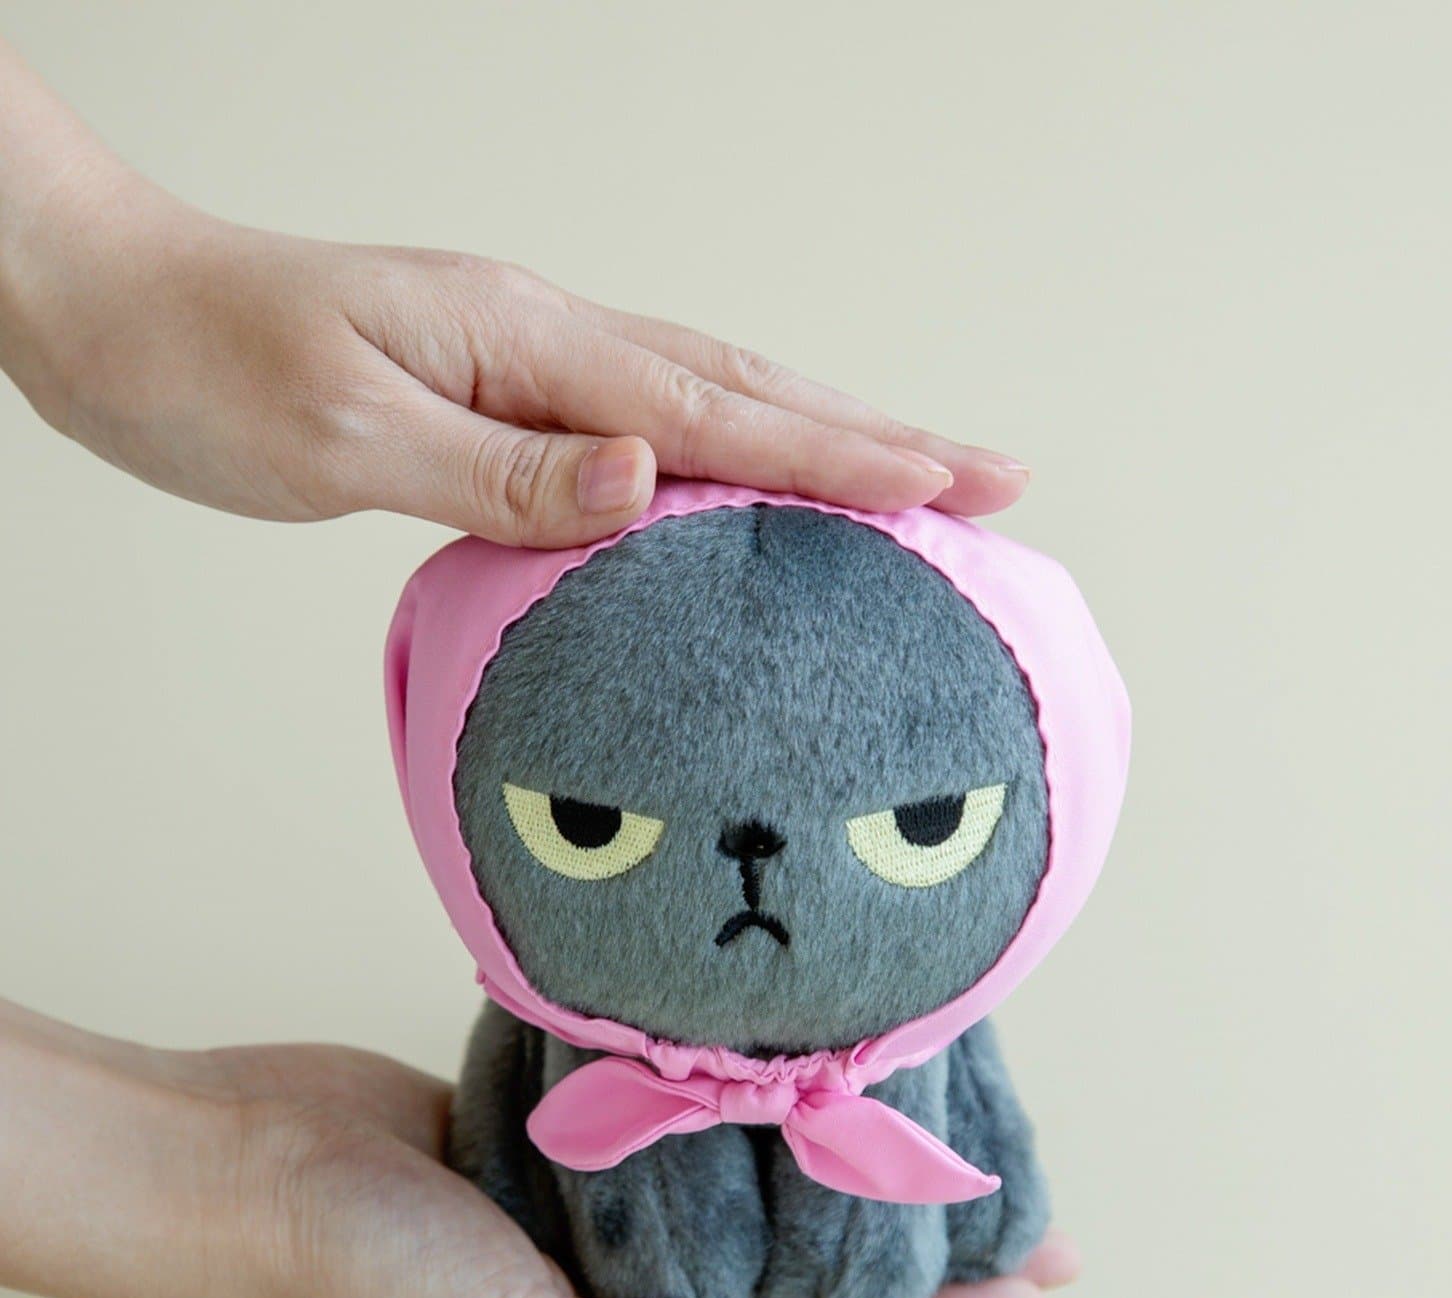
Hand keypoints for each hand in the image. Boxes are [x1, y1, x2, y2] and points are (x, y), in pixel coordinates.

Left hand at [0, 42, 1028, 549]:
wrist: (105, 305)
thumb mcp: (341, 437)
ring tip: (916, 470)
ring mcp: (525, 353)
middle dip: (877, 435)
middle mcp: (544, 334)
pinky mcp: (496, 384)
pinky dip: (730, 440)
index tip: (952, 486)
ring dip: (821, 431)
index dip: (840, 456)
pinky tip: (753, 470)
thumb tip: (649, 480)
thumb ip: (501, 470)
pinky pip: (647, 413)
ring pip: (709, 390)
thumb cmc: (201, 370)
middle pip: (747, 383)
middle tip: (994, 476)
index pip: (715, 410)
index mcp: (523, 342)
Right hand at [217, 1042, 1079, 1297]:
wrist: (258, 1166)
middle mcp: (640, 1295)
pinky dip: (762, 1106)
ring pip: (761, 1197)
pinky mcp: (578, 1138)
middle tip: (1031, 1212)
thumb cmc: (373, 1278)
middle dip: (923, 1250)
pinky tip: (811, 1072)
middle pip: (812, 1275)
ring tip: (940, 1134)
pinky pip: (694, 1130)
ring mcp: (611, 1213)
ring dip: (850, 1168)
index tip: (1042, 1284)